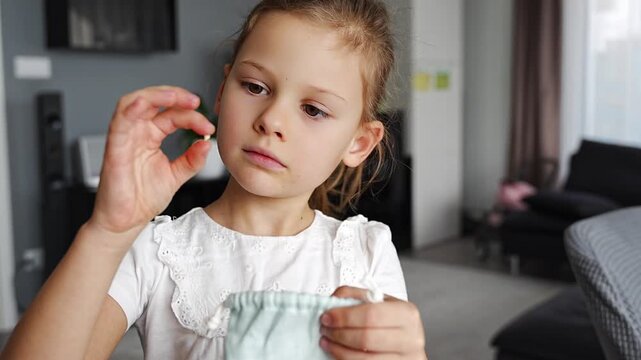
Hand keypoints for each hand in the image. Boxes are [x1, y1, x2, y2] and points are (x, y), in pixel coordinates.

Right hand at [89, 86, 214, 238]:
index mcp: (151, 136)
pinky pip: (119, 120)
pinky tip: (146, 104)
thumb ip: (192, 159)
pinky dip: (131, 108)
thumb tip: (206, 144)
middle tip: (196, 101)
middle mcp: (138, 133)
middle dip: (176, 95)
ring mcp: (125, 138)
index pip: (172, 115)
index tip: (209, 128)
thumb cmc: (143, 198)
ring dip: (156, 94)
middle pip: (154, 101)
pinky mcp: (114, 147)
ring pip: (134, 102)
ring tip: (177, 97)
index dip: (192, 117)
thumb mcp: (176, 175)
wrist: (126, 222)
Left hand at [319, 286, 427, 359]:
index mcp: (406, 313)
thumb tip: (333, 301)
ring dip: (339, 351)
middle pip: (367, 338)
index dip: (345, 317)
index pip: (371, 314)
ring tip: (327, 342)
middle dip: (339, 334)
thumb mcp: (378, 302)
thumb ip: (355, 296)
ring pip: (365, 359)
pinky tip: (338, 354)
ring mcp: (406, 359)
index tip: (326, 317)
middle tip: (325, 330)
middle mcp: (411, 338)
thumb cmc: (391, 321)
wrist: (407, 341)